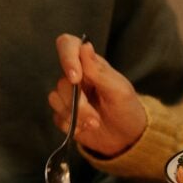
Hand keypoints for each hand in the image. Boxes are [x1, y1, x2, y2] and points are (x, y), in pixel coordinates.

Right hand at [48, 33, 146, 156]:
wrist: (127, 137)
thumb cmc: (127, 109)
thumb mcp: (119, 90)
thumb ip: (99, 71)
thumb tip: (85, 45)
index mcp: (90, 65)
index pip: (68, 46)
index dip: (67, 57)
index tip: (75, 78)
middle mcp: (76, 77)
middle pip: (62, 82)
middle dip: (79, 104)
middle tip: (95, 118)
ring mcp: (69, 96)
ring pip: (55, 99)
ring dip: (76, 116)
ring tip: (94, 124)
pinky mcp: (64, 114)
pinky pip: (56, 117)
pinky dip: (71, 126)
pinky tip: (85, 129)